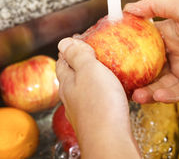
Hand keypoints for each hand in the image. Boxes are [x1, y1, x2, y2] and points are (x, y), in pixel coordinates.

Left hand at [57, 38, 139, 158]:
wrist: (110, 141)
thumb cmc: (100, 105)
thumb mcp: (88, 71)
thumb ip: (77, 55)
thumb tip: (63, 42)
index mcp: (68, 82)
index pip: (63, 60)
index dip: (70, 47)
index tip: (81, 37)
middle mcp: (72, 96)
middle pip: (73, 73)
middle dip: (81, 60)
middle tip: (96, 50)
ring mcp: (84, 108)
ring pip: (86, 87)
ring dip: (94, 75)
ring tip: (108, 67)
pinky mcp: (98, 118)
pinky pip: (99, 98)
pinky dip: (105, 89)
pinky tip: (115, 90)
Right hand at [124, 0, 178, 103]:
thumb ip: (154, 5)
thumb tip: (127, 8)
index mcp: (170, 33)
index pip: (143, 43)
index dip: (128, 48)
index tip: (112, 54)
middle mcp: (176, 53)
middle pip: (149, 67)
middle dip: (134, 75)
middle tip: (119, 81)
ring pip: (160, 83)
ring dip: (147, 90)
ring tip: (136, 94)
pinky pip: (178, 93)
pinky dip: (167, 95)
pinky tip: (157, 94)